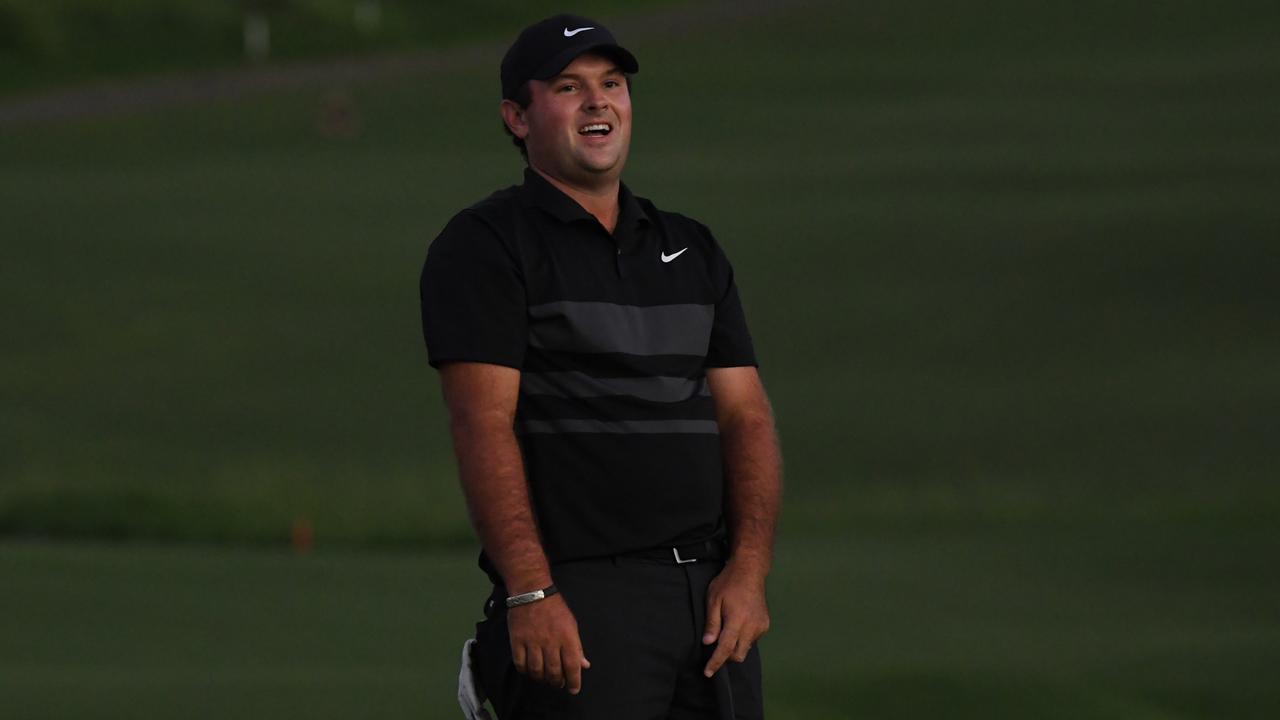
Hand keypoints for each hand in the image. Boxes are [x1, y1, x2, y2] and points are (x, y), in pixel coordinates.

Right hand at [507, 594, 591, 693]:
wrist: (532, 592)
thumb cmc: (555, 608)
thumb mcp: (572, 624)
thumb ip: (577, 646)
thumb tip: (584, 665)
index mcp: (567, 637)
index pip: (572, 666)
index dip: (574, 681)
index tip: (574, 689)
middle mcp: (550, 642)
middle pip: (553, 671)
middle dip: (557, 682)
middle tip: (558, 683)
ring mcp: (532, 642)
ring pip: (536, 670)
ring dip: (541, 679)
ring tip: (544, 678)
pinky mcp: (517, 640)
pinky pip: (520, 663)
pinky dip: (525, 671)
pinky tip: (529, 671)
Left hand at [702, 561, 770, 676]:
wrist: (750, 571)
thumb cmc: (728, 583)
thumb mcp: (713, 600)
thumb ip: (712, 623)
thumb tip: (707, 643)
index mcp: (737, 620)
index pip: (726, 648)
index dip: (716, 662)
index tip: (708, 672)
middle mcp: (752, 626)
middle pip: (738, 654)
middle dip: (726, 657)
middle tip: (714, 649)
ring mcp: (761, 626)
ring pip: (746, 648)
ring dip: (734, 646)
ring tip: (726, 630)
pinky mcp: (765, 624)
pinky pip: (752, 640)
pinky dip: (742, 639)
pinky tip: (737, 625)